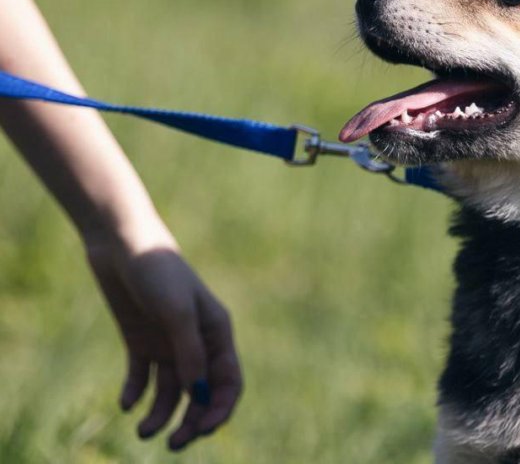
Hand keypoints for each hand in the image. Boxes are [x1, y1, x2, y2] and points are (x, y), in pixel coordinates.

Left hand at [85, 237, 242, 450]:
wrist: (122, 244)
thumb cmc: (158, 272)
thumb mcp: (177, 312)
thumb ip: (189, 353)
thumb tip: (199, 395)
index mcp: (216, 331)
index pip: (229, 381)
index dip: (220, 409)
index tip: (201, 429)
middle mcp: (195, 341)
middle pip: (201, 393)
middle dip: (191, 421)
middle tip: (172, 444)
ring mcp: (167, 342)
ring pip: (171, 391)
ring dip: (161, 414)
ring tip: (142, 429)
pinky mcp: (141, 340)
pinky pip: (142, 377)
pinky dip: (136, 393)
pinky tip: (127, 402)